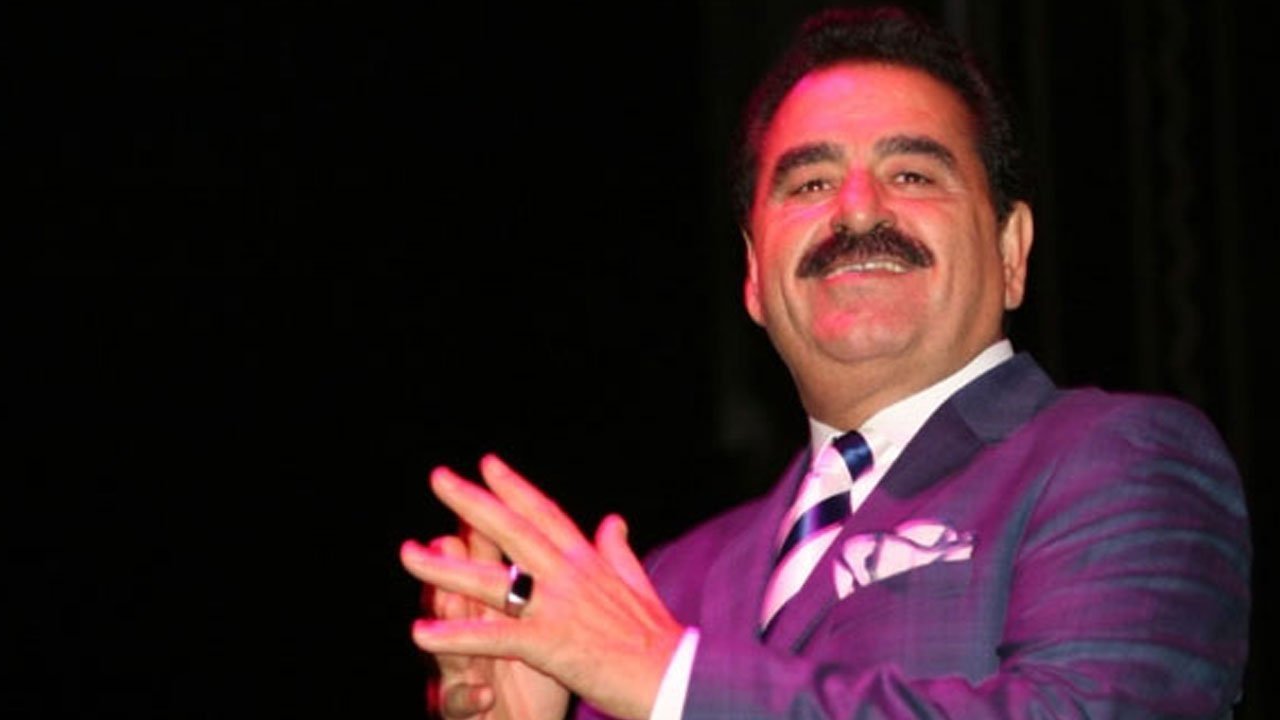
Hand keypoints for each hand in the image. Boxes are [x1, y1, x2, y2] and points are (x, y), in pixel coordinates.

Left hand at [401, 454, 684, 719]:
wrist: (679, 677)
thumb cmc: (661, 638)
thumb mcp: (639, 584)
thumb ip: (618, 551)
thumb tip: (613, 519)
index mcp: (588, 561)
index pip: (545, 514)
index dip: (514, 487)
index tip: (486, 463)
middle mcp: (570, 575)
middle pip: (512, 530)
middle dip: (472, 503)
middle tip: (438, 477)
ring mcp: (559, 607)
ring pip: (493, 580)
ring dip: (446, 568)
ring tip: (408, 555)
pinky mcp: (551, 644)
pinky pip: (495, 636)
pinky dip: (457, 634)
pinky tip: (422, 633)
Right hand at [417, 529, 568, 718]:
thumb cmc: (538, 678)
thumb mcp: (547, 625)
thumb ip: (548, 575)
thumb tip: (561, 524)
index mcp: (501, 611)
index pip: (491, 561)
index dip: (489, 526)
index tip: (488, 486)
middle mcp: (476, 635)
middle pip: (462, 594)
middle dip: (451, 565)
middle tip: (447, 539)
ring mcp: (465, 674)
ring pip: (450, 645)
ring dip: (448, 624)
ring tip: (447, 600)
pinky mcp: (466, 710)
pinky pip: (458, 703)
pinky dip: (468, 696)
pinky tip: (481, 691)